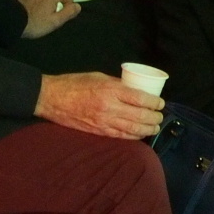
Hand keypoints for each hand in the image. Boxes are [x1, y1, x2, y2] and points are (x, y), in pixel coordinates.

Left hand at [17, 0, 80, 38]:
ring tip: (36, 17)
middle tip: (47, 19)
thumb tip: (77, 6)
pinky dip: (34, 4)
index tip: (59, 16)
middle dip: (55, 6)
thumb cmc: (34, 23)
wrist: (10, 20)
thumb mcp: (55, 21)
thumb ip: (68, 13)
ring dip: (43, 4)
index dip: (68, 6)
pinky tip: (29, 13)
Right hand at [34, 72, 163, 138]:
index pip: (140, 99)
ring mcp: (103, 122)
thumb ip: (117, 84)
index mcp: (111, 90)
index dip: (154, 103)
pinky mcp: (97, 132)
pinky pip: (119, 136)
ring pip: (131, 129)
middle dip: (154, 118)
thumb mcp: (99, 77)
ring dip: (146, 130)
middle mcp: (110, 107)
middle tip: (160, 117)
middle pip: (139, 116)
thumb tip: (133, 90)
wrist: (52, 99)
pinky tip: (139, 135)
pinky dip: (132, 136)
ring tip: (154, 128)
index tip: (161, 103)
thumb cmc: (75, 83)